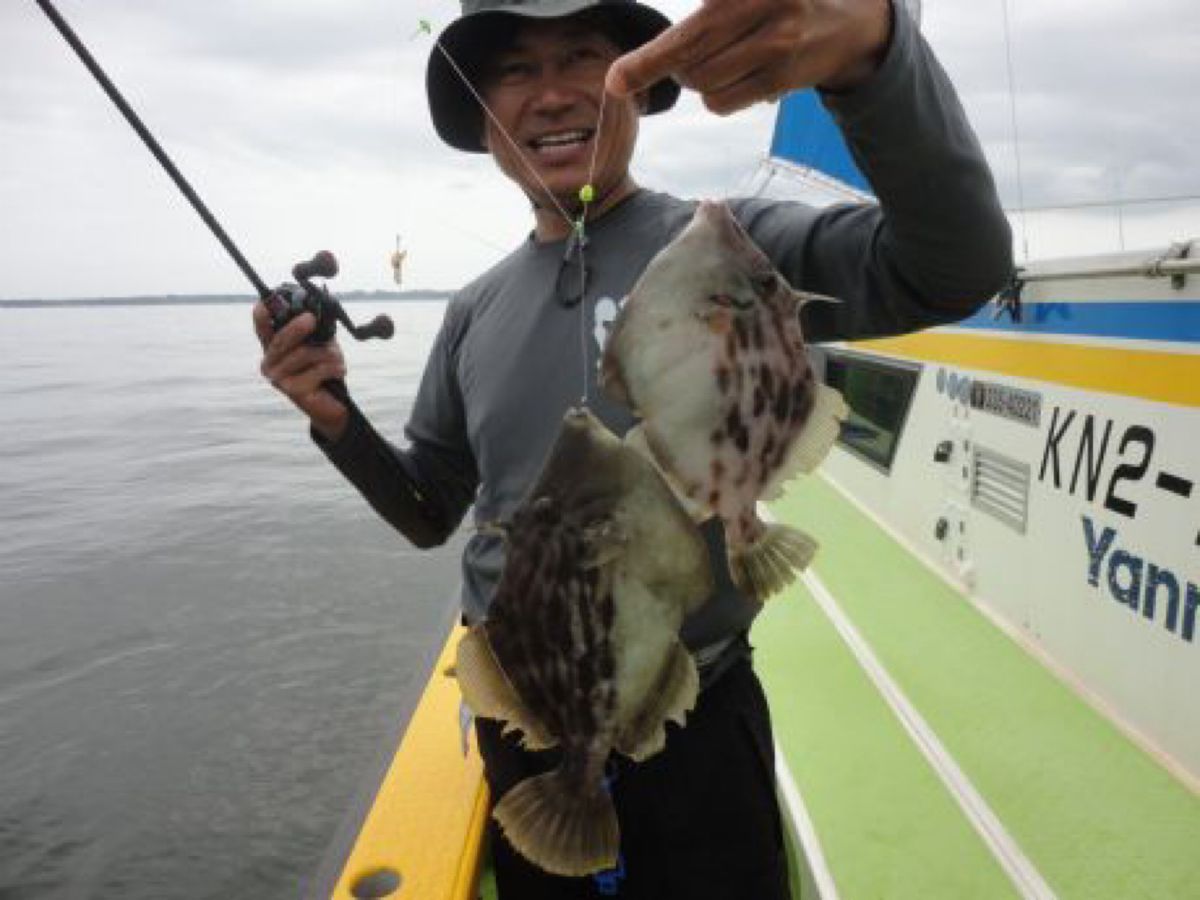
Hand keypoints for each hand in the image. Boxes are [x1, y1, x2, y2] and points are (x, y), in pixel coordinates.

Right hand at [253, 304, 348, 441]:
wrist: (333, 406)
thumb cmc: (324, 371)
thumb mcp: (320, 345)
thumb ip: (315, 330)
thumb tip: (316, 312)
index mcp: (273, 349)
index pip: (262, 329)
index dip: (261, 316)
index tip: (264, 304)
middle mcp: (270, 363)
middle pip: (281, 340)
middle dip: (296, 328)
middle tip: (310, 318)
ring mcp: (278, 379)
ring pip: (305, 353)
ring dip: (330, 353)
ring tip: (338, 360)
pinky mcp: (293, 391)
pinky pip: (319, 369)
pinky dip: (335, 368)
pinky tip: (338, 373)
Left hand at [606, 0, 891, 114]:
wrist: (848, 20)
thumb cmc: (778, 0)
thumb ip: (707, 11)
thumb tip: (651, 59)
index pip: (689, 31)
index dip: (648, 60)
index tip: (616, 81)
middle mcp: (764, 5)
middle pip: (687, 59)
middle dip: (669, 64)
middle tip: (688, 53)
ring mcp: (777, 44)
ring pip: (702, 85)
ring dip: (698, 79)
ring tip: (726, 57)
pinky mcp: (782, 78)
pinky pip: (722, 103)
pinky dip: (719, 95)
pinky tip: (741, 75)